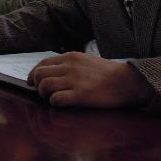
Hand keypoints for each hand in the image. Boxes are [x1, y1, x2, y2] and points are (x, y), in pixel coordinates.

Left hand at [28, 52, 152, 108]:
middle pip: (39, 74)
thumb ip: (70, 65)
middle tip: (43, 93)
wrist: (128, 82)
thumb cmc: (108, 74)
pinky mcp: (80, 95)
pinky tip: (62, 104)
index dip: (34, 74)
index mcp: (70, 57)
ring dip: (44, 94)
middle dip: (37, 85)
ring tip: (52, 99)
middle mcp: (70, 66)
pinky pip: (56, 99)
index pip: (42, 63)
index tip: (32, 82)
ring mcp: (74, 80)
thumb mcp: (86, 61)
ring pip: (44, 86)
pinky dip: (55, 103)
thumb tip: (51, 74)